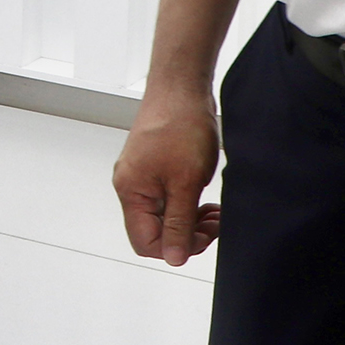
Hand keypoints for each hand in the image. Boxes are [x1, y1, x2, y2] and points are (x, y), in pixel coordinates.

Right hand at [112, 93, 222, 265]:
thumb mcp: (186, 182)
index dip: (176, 246)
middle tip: (214, 224)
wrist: (181, 87)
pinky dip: (187, 203)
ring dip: (190, 219)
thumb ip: (179, 223)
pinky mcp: (153, 166)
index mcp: (131, 192)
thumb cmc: (180, 125)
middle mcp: (130, 185)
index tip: (203, 236)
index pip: (146, 242)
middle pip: (154, 231)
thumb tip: (173, 258)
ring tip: (214, 213)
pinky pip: (167, 198)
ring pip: (163, 215)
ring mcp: (141, 175)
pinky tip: (205, 199)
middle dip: (187, 233)